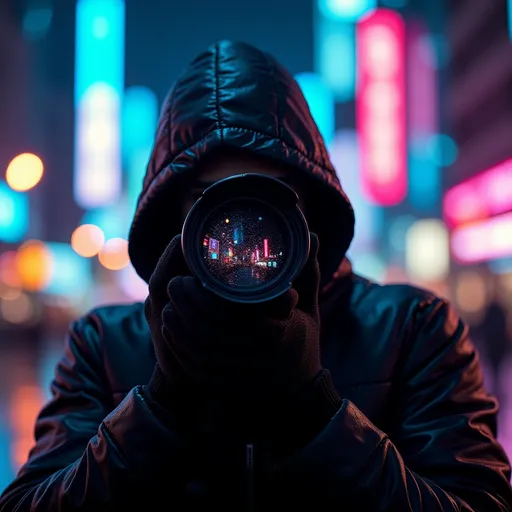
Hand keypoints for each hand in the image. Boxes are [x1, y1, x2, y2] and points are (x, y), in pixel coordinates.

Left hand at [146, 233, 339, 448]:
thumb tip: (311, 235)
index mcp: (275, 332)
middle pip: (210, 328)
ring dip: (179, 325)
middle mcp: (256, 354)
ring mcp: (239, 373)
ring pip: (199, 348)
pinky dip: (180, 346)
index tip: (193, 273)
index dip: (206, 293)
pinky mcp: (224, 385)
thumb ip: (306, 274)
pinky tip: (172, 328)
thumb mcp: (308, 310)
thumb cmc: (302, 346)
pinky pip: (194, 367)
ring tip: (169, 303)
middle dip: (188, 304)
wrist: (299, 396)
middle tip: (177, 284)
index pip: (234, 310)